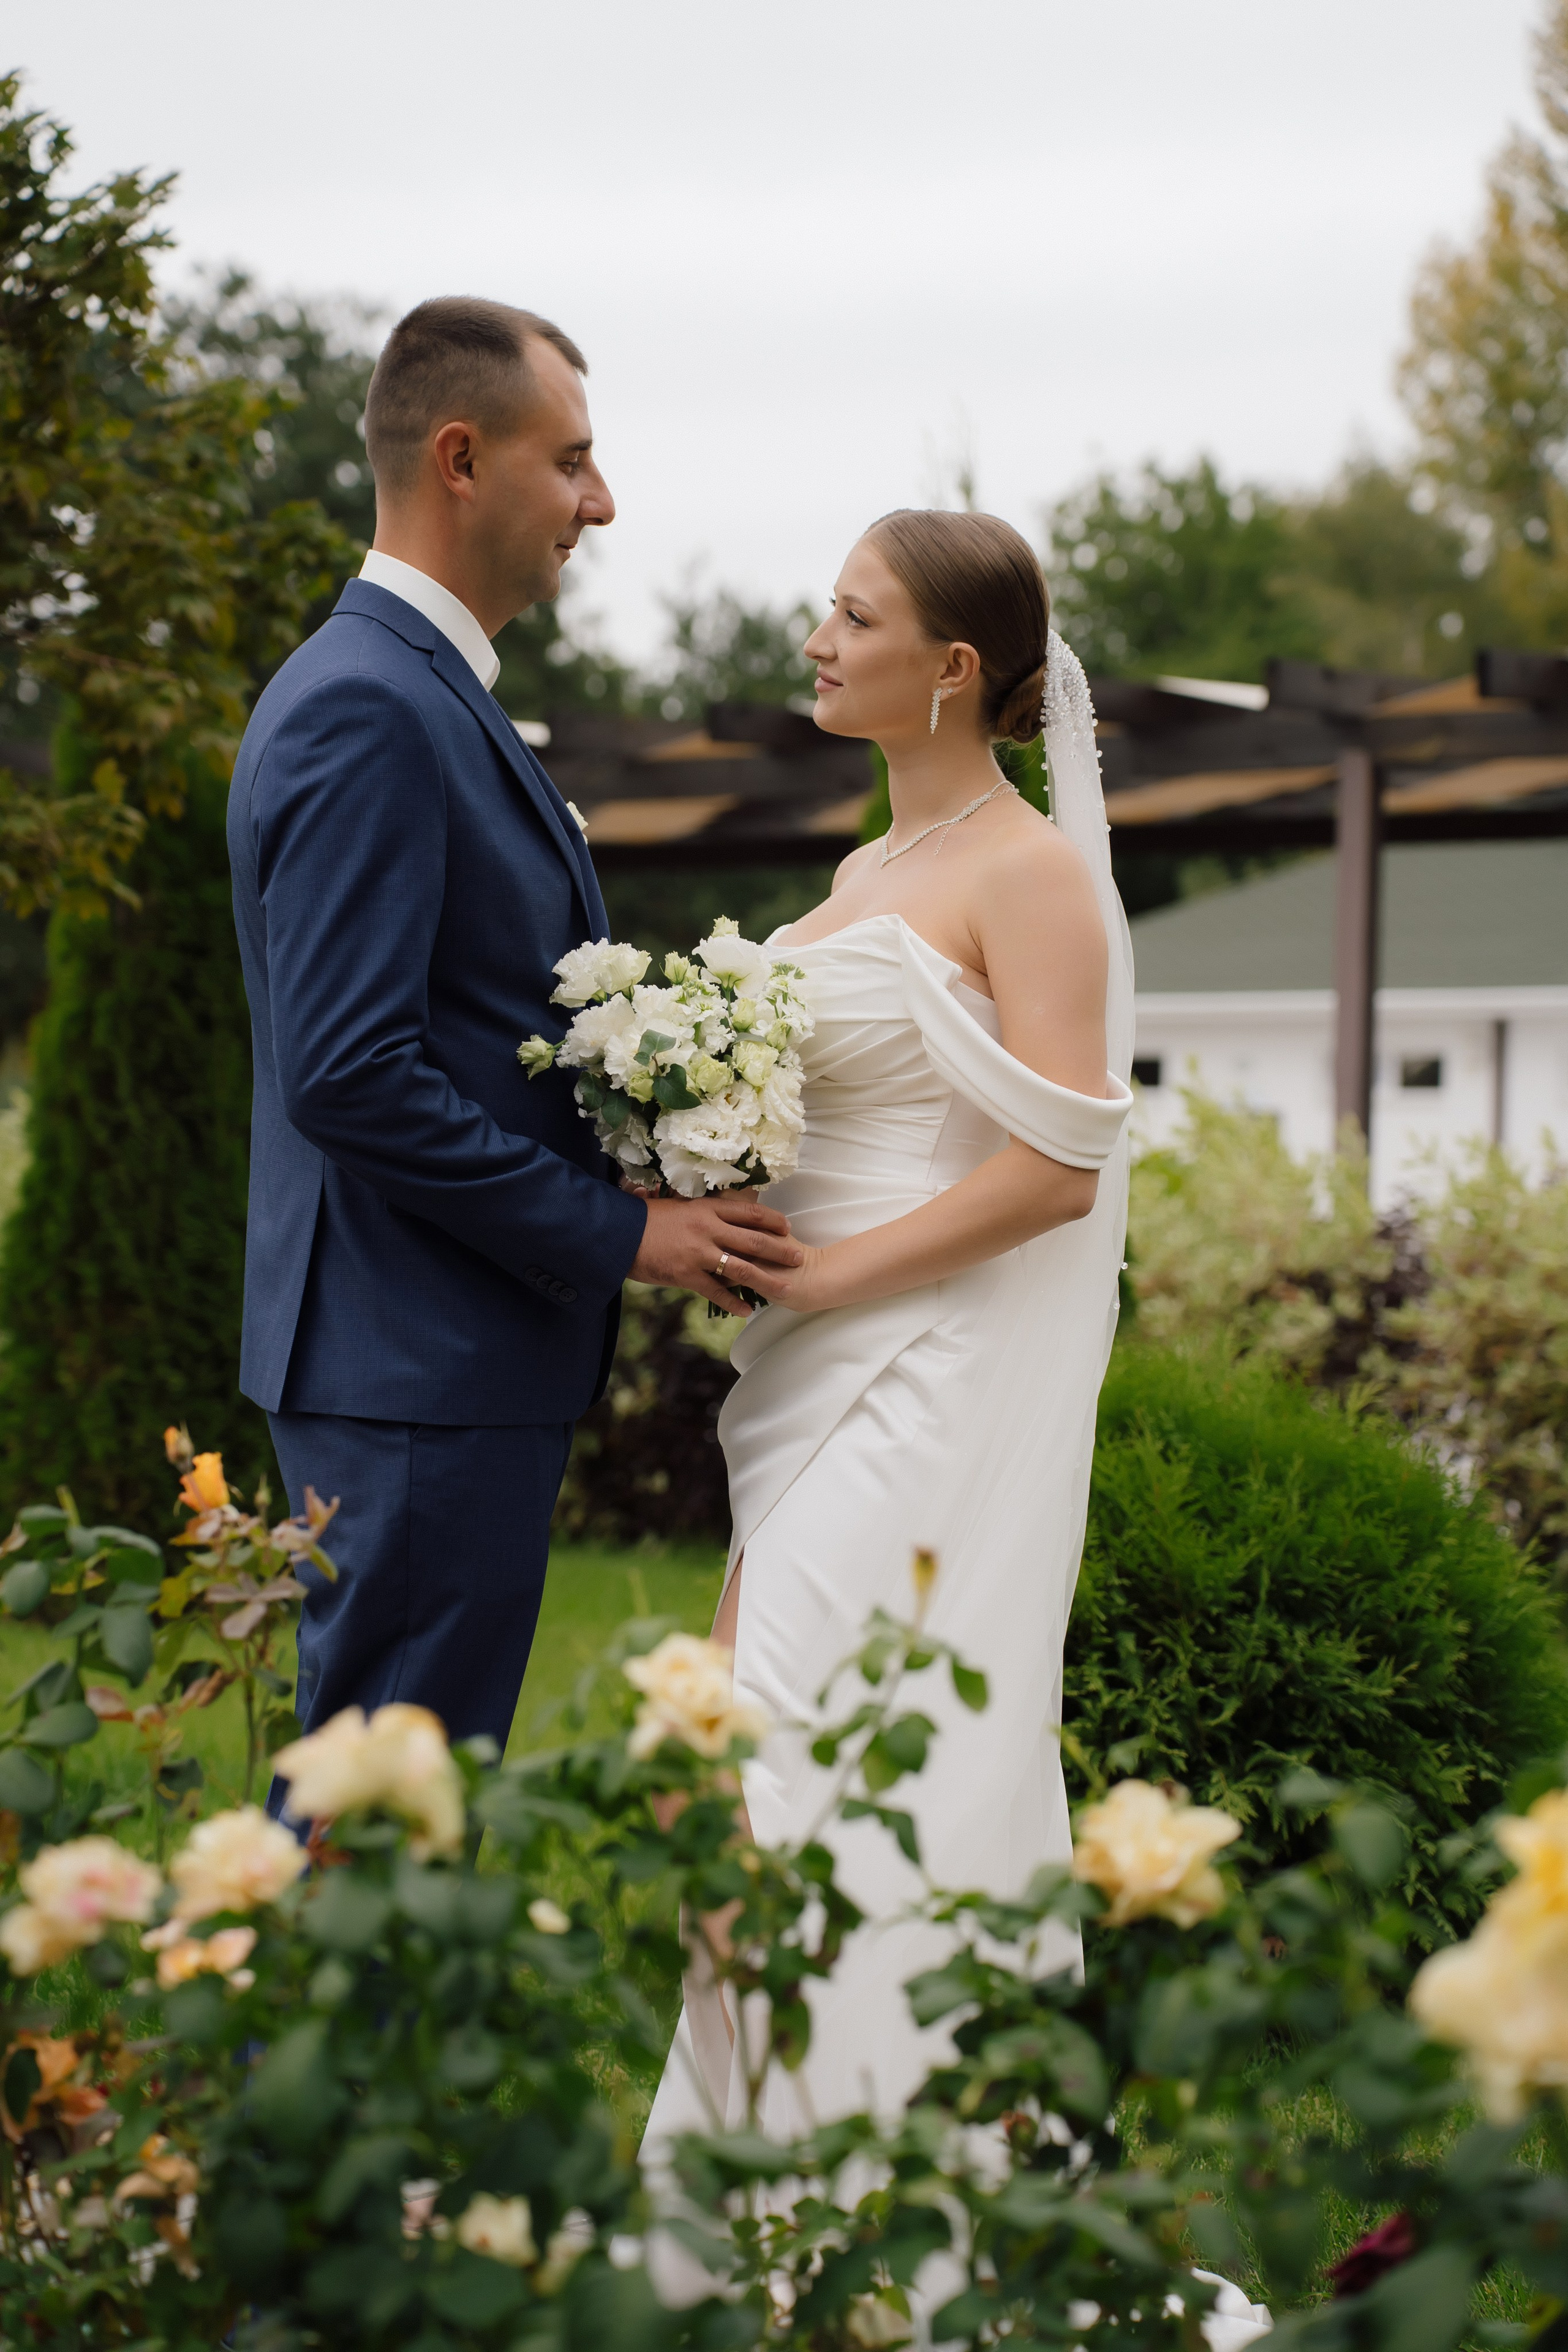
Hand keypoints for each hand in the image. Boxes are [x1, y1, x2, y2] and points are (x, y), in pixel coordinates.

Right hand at [628, 1188, 803, 1315]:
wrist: (617, 1233)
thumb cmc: (644, 1219)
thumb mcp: (676, 1206)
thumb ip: (699, 1212)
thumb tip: (715, 1212)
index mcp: (706, 1209)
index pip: (748, 1213)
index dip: (771, 1220)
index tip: (787, 1227)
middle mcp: (707, 1229)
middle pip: (753, 1240)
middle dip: (779, 1250)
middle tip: (798, 1258)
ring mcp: (699, 1253)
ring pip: (742, 1268)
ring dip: (766, 1279)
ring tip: (785, 1290)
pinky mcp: (686, 1274)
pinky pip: (716, 1292)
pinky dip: (733, 1302)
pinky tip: (746, 1311)